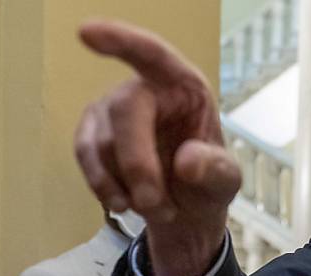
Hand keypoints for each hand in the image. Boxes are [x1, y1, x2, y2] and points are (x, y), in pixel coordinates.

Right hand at [75, 20, 240, 275]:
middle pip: (124, 111)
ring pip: (101, 142)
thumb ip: (215, 171)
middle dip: (137, 165)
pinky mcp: (91, 132)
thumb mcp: (225, 182)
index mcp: (184, 86)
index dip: (121, 41)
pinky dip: (105, 187)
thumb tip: (187, 162)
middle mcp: (144, 88)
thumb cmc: (207, 182)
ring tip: (158, 209)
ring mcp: (112, 108)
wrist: (183, 208)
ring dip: (126, 186)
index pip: (152, 54)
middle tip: (155, 206)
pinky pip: (85, 157)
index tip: (87, 32)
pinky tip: (125, 203)